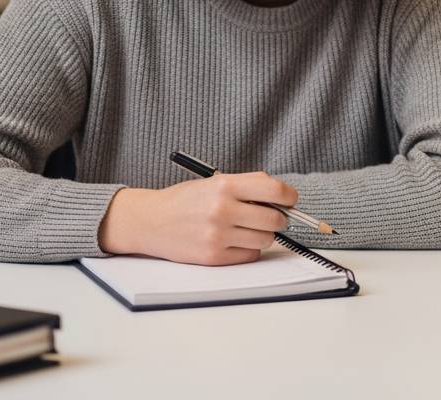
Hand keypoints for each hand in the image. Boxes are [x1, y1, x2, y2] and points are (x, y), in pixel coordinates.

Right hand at [98, 172, 296, 264]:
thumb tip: (284, 198)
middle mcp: (223, 209)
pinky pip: (250, 256)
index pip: (275, 189)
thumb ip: (248, 187)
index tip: (290, 200)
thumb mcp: (215, 182)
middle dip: (279, 218)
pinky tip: (236, 241)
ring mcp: (218, 235)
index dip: (289, 196)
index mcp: (225, 185)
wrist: (150, 221)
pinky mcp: (213, 256)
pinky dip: (249, 250)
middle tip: (271, 217)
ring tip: (250, 229)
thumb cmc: (186, 200)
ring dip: (264, 235)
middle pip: (275, 218)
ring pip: (266, 239)